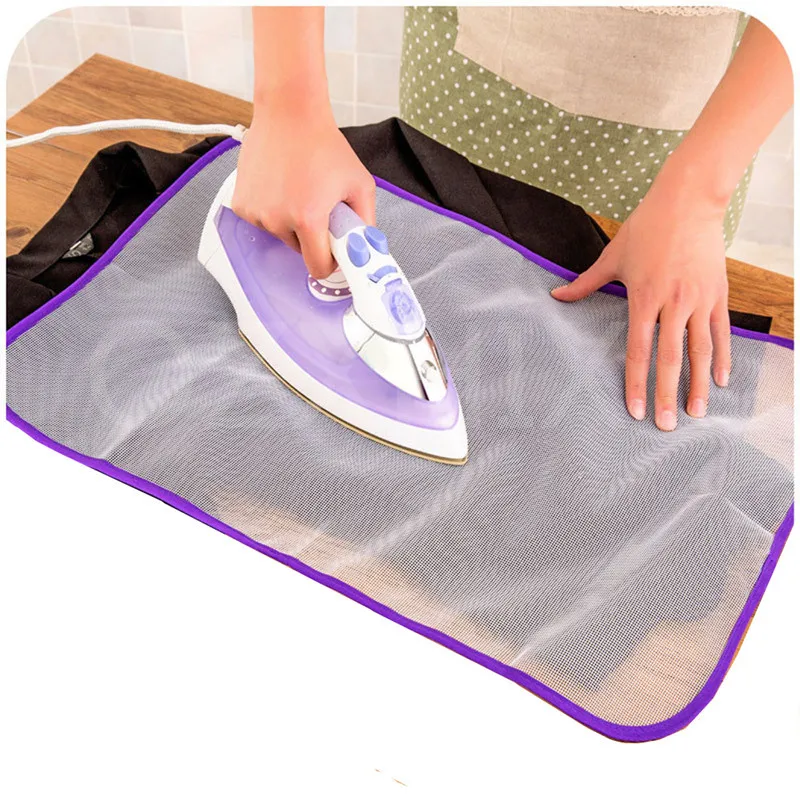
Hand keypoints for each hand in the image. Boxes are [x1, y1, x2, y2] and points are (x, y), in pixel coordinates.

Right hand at [232, 107, 374, 278]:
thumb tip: (365, 249)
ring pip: (280, 235)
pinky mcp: (241, 204)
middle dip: (311, 236)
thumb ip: (365, 222)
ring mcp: (256, 212)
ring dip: (290, 222)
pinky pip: (261, 221)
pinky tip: (279, 186)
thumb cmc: (324, 145)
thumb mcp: (360, 184)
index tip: (333, 252)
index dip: (329, 262)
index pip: (318, 267)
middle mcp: (277, 219)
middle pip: (299, 250)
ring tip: (297, 189)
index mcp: (308, 218)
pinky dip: (271, 210)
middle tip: (317, 206)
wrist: (290, 113)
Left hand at [550, 188, 730, 431]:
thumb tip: (555, 295)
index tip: (636, 411)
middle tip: (667, 426)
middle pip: (670, 358)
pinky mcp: (719, 292)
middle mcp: (673, 303)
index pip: (637, 350)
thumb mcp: (612, 256)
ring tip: (696, 413)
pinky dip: (723, 356)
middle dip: (668, 395)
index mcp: (644, 298)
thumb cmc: (647, 227)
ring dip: (698, 384)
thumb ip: (585, 283)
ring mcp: (699, 299)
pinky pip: (721, 331)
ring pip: (700, 350)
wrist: (689, 199)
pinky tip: (720, 381)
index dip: (636, 383)